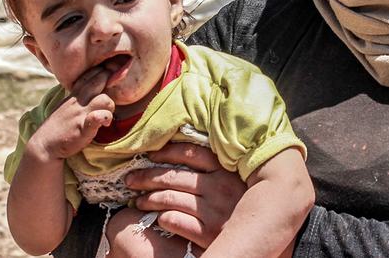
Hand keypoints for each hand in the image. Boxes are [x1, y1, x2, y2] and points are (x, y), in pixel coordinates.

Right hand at [29, 66, 114, 160]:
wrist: (44, 145)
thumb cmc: (58, 126)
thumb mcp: (67, 106)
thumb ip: (79, 97)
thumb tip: (92, 88)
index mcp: (74, 95)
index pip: (89, 76)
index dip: (102, 70)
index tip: (112, 69)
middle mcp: (77, 101)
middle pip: (98, 81)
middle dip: (110, 79)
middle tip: (117, 85)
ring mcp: (79, 114)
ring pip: (104, 99)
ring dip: (110, 106)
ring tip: (107, 116)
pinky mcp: (82, 127)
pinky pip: (97, 117)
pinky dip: (104, 117)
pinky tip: (105, 123)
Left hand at [125, 142, 247, 245]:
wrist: (257, 238)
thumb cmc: (241, 206)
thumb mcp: (234, 182)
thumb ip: (214, 169)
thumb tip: (180, 155)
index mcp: (226, 171)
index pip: (191, 153)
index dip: (166, 152)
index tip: (149, 155)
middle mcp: (221, 188)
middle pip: (174, 176)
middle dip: (147, 177)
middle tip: (131, 180)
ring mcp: (214, 211)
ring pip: (169, 199)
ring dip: (148, 199)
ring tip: (139, 201)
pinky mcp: (208, 233)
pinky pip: (175, 221)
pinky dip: (162, 218)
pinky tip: (157, 218)